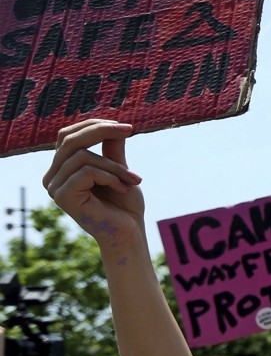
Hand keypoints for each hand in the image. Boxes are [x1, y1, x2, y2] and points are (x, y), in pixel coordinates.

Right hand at [41, 119, 141, 245]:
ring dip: (115, 166)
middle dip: (102, 132)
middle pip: (71, 140)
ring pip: (83, 157)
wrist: (129, 234)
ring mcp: (54, 187)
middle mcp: (52, 176)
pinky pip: (87, 172)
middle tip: (129, 131)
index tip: (125, 126)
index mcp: (61, 168)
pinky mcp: (62, 197)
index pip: (68, 135)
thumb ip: (111, 148)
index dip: (94, 125)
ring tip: (134, 180)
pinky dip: (111, 177)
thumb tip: (111, 122)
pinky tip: (123, 189)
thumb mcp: (119, 169)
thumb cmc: (125, 205)